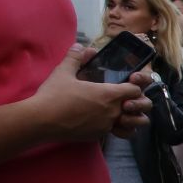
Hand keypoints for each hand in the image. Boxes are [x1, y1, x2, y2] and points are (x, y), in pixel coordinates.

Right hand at [30, 45, 150, 139]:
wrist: (41, 121)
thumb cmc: (53, 95)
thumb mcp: (63, 72)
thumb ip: (76, 58)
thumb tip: (82, 46)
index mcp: (108, 94)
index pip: (136, 89)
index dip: (135, 85)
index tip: (128, 82)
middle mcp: (112, 111)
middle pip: (141, 107)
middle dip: (139, 101)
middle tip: (128, 98)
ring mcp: (107, 125)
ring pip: (134, 124)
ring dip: (133, 118)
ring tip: (123, 112)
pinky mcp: (99, 135)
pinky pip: (119, 133)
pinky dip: (119, 129)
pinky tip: (110, 122)